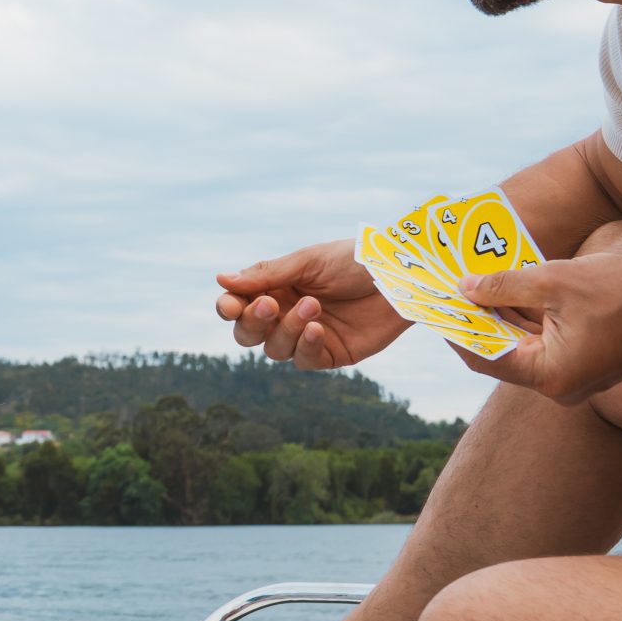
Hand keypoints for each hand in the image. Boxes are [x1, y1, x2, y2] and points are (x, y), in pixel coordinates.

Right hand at [215, 239, 409, 367]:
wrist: (400, 276)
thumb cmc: (353, 260)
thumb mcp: (308, 261)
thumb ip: (266, 274)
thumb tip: (221, 280)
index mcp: (276, 287)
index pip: (238, 304)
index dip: (229, 308)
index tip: (232, 304)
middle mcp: (286, 313)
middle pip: (248, 333)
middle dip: (252, 323)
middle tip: (268, 305)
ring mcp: (307, 336)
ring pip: (274, 349)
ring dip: (286, 329)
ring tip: (312, 306)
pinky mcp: (330, 354)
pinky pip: (304, 360)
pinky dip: (305, 345)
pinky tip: (317, 328)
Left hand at [455, 256, 621, 403]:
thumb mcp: (555, 281)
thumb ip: (506, 286)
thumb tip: (465, 288)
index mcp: (546, 375)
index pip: (483, 354)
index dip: (456, 328)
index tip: (437, 303)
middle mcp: (556, 386)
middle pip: (500, 352)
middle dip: (476, 319)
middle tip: (451, 288)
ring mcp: (571, 378)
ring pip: (522, 346)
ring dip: (500, 317)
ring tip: (473, 283)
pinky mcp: (583, 364)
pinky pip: (544, 343)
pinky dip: (527, 320)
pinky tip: (508, 290)